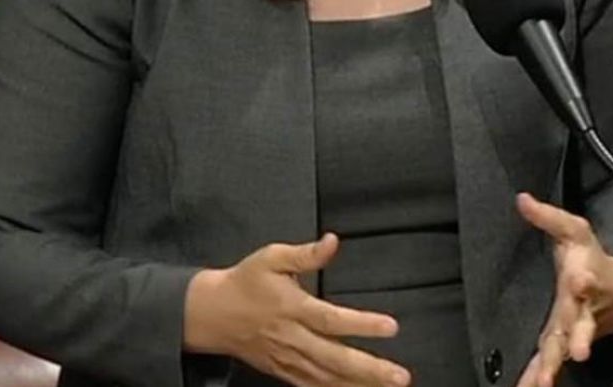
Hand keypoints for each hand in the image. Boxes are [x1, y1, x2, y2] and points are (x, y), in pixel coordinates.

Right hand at [184, 233, 410, 386]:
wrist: (212, 313)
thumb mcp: (271, 257)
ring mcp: (288, 360)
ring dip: (359, 385)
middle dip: (369, 369)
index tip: (390, 327)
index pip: (332, 320)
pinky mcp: (283, 372)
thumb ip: (305, 253)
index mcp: (293, 308)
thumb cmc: (246, 281)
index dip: (362, 325)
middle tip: (400, 376)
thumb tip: (333, 241)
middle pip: (335, 358)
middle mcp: (293, 339)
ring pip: (327, 379)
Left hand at [514, 193, 612, 386]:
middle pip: (581, 325)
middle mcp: (582, 309)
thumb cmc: (590, 255)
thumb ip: (548, 217)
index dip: (584, 279)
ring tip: (545, 382)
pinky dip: (540, 377)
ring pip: (565, 350)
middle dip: (579, 338)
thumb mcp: (573, 230)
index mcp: (583, 278)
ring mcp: (574, 330)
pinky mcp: (563, 343)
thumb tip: (521, 198)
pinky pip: (550, 362)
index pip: (586, 278)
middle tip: (579, 353)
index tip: (582, 280)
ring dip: (555, 366)